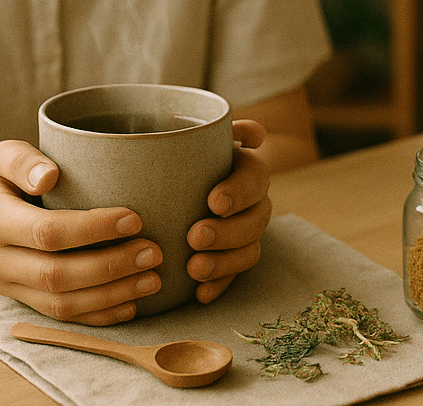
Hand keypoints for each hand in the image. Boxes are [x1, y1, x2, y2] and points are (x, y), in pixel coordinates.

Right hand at [0, 140, 161, 324]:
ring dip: (111, 296)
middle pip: (56, 275)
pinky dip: (97, 316)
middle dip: (110, 267)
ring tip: (152, 280)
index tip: (135, 219)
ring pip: (60, 304)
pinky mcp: (20, 303)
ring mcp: (6, 288)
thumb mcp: (0, 157)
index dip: (93, 229)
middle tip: (154, 252)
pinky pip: (60, 318)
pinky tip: (131, 305)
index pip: (47, 232)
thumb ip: (22, 160)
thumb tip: (49, 175)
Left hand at [185, 119, 272, 303]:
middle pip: (256, 220)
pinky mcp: (230, 259)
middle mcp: (253, 202)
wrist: (167, 182)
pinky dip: (219, 286)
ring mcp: (244, 233)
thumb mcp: (191, 139)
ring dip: (225, 262)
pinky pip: (233, 277)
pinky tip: (199, 294)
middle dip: (228, 232)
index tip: (213, 201)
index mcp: (247, 169)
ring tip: (194, 268)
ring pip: (250, 250)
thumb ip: (215, 129)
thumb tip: (255, 133)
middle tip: (195, 237)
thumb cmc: (180, 156)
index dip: (239, 192)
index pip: (255, 178)